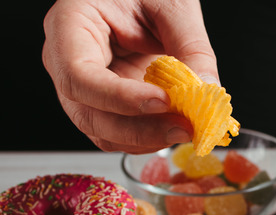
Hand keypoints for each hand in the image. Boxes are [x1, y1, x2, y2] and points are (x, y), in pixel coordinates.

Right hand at [42, 0, 215, 152]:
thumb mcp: (173, 5)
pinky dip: (150, 137)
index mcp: (69, 24)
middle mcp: (68, 60)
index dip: (119, 97)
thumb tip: (207, 90)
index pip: (78, 75)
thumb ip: (191, 47)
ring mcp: (86, 87)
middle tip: (183, 127)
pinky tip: (176, 127)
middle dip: (139, 129)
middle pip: (88, 114)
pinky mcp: (108, 103)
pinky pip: (121, 132)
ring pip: (103, 131)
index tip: (162, 101)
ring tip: (185, 128)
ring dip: (147, 139)